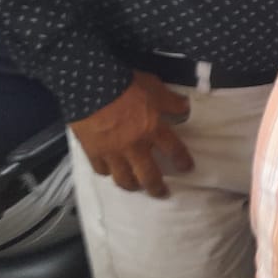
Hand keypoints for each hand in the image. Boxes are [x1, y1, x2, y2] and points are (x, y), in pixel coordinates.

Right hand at [70, 71, 192, 196]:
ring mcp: (113, 152)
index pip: (174, 150)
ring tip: (136, 187)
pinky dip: (107, 172)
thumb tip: (185, 107)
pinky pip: (101, 170)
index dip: (182, 161)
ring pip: (124, 179)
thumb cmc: (125, 84)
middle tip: (161, 193)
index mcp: (153, 129)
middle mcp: (135, 146)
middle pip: (149, 176)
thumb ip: (169, 100)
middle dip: (157, 188)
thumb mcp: (153, 87)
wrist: (90, 84)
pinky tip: (109, 172)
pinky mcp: (93, 152)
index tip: (187, 168)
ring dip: (132, 185)